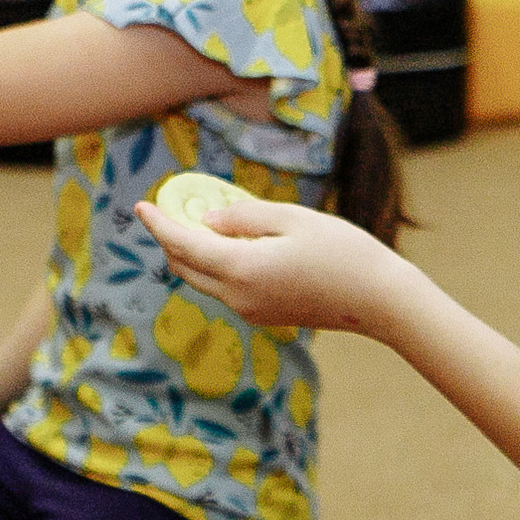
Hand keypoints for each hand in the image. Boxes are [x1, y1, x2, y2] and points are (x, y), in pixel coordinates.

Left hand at [135, 196, 413, 337]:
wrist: (378, 300)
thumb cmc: (342, 251)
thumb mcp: (292, 219)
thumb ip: (244, 217)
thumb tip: (207, 222)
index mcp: (241, 269)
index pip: (182, 245)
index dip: (158, 224)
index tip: (141, 205)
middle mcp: (238, 296)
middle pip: (185, 267)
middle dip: (171, 238)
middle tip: (168, 208)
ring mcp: (250, 310)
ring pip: (204, 279)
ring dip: (193, 252)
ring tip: (199, 219)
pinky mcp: (263, 315)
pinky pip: (226, 288)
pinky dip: (216, 264)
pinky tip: (228, 242)